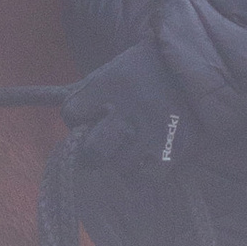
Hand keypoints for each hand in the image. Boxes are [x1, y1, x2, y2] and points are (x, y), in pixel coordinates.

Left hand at [63, 39, 193, 178]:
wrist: (194, 65)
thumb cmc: (144, 71)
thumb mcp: (113, 70)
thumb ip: (88, 95)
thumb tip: (52, 114)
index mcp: (110, 84)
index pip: (71, 113)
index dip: (78, 117)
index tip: (92, 113)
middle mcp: (130, 108)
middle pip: (92, 153)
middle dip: (93, 152)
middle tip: (103, 145)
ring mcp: (153, 130)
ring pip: (118, 167)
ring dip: (121, 160)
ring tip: (133, 145)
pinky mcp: (175, 147)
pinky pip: (144, 179)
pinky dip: (142, 174)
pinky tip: (147, 158)